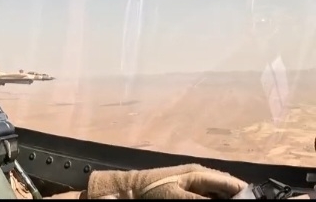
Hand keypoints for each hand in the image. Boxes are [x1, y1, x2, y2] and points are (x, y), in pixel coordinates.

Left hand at [85, 164, 246, 198]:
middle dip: (236, 198)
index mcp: (201, 174)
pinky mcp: (184, 194)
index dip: (246, 194)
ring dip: (223, 200)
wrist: (127, 189)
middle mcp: (200, 179)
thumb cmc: (151, 189)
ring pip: (216, 196)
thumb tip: (228, 201)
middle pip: (227, 192)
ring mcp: (192, 187)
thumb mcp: (177, 196)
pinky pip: (205, 198)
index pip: (232, 184)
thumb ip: (203, 201)